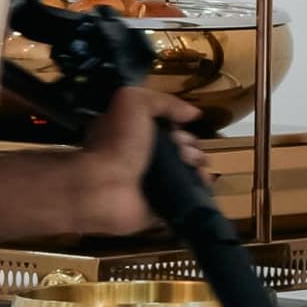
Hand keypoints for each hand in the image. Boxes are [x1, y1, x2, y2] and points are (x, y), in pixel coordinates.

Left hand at [0, 87, 199, 242]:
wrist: (103, 186)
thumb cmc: (116, 142)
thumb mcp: (133, 102)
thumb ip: (163, 101)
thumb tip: (193, 114)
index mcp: (134, 134)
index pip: (167, 127)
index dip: (179, 126)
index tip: (180, 129)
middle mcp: (144, 157)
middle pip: (182, 148)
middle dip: (192, 146)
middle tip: (185, 152)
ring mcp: (153, 183)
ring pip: (189, 170)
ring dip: (198, 165)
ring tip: (193, 167)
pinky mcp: (162, 205)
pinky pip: (188, 195)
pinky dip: (200, 189)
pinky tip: (202, 182)